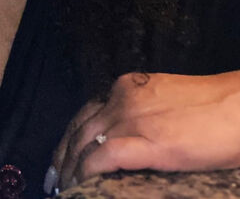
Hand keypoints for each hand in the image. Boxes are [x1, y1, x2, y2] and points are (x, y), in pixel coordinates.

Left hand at [48, 70, 239, 192]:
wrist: (238, 105)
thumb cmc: (211, 107)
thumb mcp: (164, 102)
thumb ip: (141, 114)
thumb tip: (125, 141)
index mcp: (127, 87)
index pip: (86, 113)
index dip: (69, 138)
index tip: (61, 158)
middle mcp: (123, 99)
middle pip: (79, 128)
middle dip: (62, 156)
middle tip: (53, 180)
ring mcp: (134, 119)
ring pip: (85, 143)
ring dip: (70, 168)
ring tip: (64, 189)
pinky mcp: (151, 143)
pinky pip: (106, 157)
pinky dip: (88, 172)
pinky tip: (81, 186)